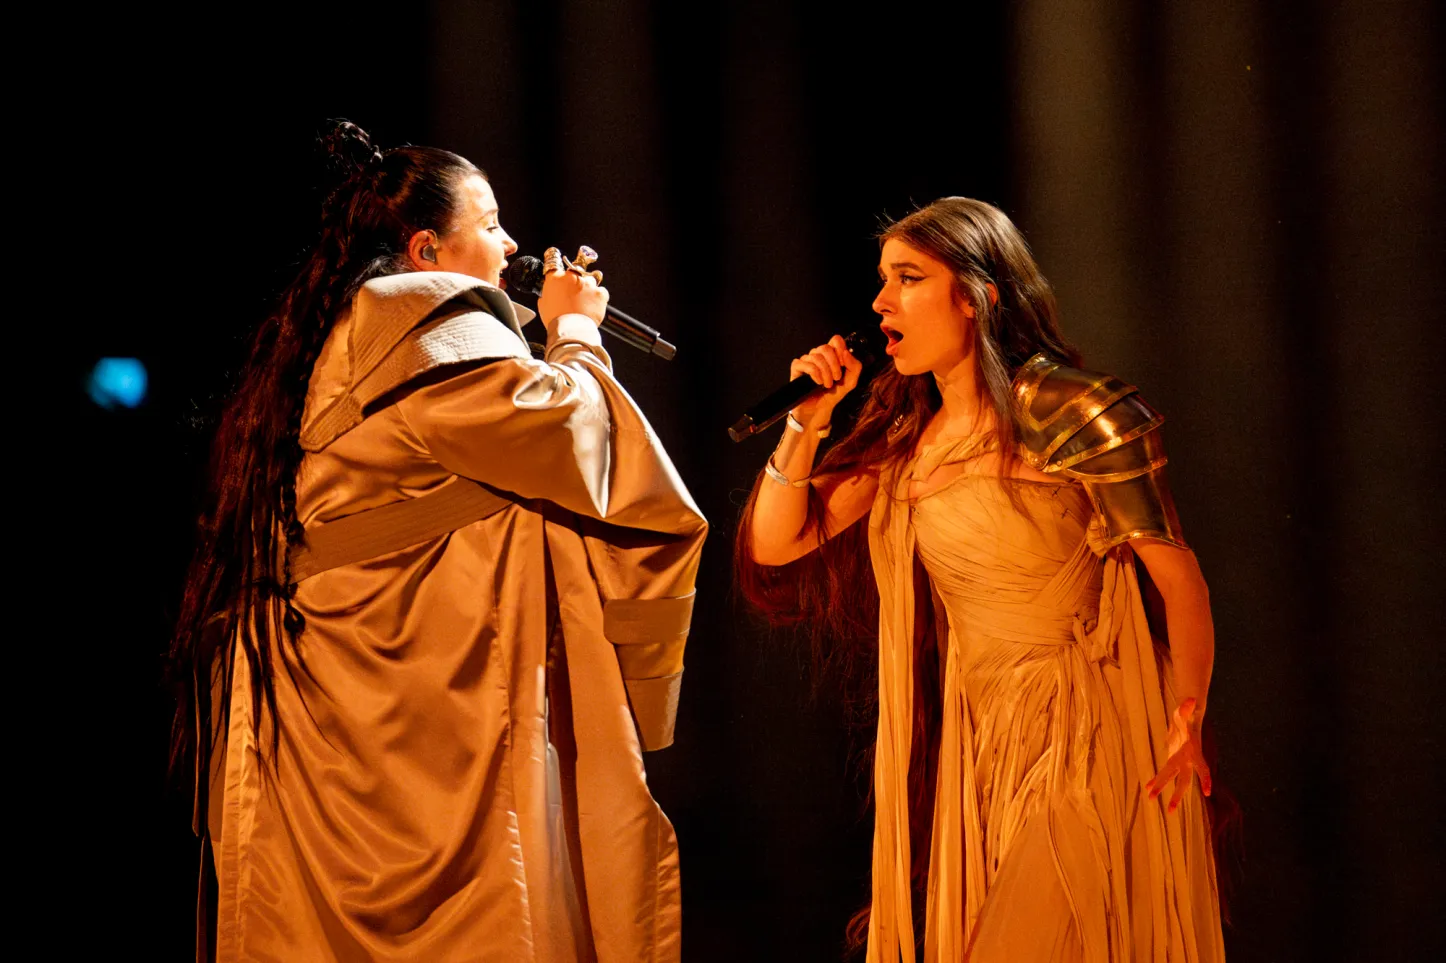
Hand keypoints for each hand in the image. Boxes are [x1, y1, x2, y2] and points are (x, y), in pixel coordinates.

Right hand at [538, 250, 608, 326]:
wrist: (571, 329)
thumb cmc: (555, 319)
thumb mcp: (543, 304)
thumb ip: (548, 293)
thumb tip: (551, 292)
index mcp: (556, 278)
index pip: (553, 260)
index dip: (554, 257)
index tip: (555, 254)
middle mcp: (572, 277)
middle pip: (575, 267)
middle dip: (576, 274)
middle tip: (576, 282)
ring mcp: (588, 284)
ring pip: (591, 278)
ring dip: (589, 286)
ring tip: (586, 297)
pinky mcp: (600, 293)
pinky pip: (602, 291)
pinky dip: (599, 296)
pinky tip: (594, 304)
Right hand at [789, 335, 862, 427]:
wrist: (820, 410)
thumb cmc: (833, 394)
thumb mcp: (850, 382)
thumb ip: (854, 366)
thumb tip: (846, 353)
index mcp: (832, 355)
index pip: (835, 340)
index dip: (840, 349)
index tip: (843, 364)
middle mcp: (818, 355)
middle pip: (825, 347)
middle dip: (834, 364)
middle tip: (836, 378)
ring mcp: (807, 361)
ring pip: (816, 356)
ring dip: (825, 373)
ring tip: (827, 384)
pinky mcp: (797, 368)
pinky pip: (805, 363)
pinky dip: (814, 374)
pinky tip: (817, 383)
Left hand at [1145, 697, 1211, 813]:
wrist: (1186, 721)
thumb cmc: (1186, 715)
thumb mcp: (1184, 710)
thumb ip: (1187, 707)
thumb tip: (1191, 700)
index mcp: (1193, 752)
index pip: (1202, 767)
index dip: (1205, 779)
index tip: (1207, 793)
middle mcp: (1188, 760)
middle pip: (1184, 780)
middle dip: (1177, 794)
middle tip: (1169, 809)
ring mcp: (1181, 762)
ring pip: (1175, 781)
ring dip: (1165, 790)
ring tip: (1155, 803)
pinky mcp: (1173, 761)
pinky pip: (1165, 774)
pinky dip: (1157, 781)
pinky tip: (1148, 789)